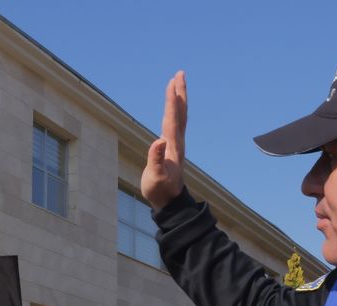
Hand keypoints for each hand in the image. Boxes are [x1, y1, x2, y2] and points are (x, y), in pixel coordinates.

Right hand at [141, 70, 187, 210]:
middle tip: (180, 74)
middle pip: (180, 113)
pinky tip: (173, 107)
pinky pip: (176, 123)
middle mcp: (177, 142)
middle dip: (179, 93)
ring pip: (180, 116)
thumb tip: (158, 141)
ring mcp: (176, 144)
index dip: (172, 101)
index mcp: (172, 146)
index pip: (172, 118)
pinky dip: (175, 110)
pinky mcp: (173, 147)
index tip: (172, 83)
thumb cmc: (160, 190)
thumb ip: (156, 159)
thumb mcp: (155, 177)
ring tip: (177, 83)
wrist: (170, 201)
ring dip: (179, 99)